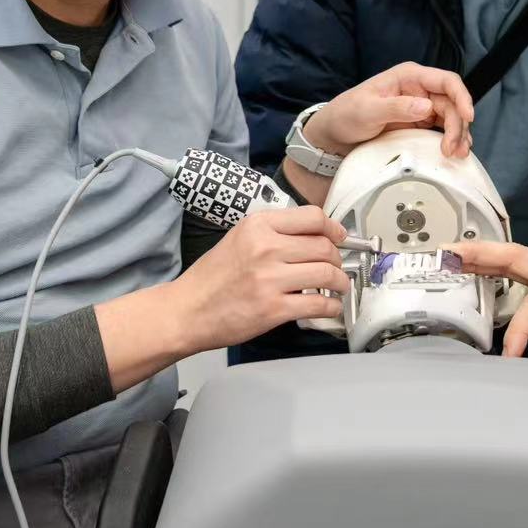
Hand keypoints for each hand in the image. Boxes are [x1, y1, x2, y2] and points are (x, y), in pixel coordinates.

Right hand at [169, 206, 348, 351]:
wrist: (187, 310)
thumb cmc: (211, 278)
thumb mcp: (238, 238)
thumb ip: (272, 233)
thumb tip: (311, 236)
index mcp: (257, 226)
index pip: (312, 217)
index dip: (333, 228)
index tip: (339, 236)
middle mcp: (266, 248)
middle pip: (324, 246)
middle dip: (338, 258)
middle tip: (337, 266)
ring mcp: (270, 279)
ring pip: (327, 274)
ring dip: (340, 282)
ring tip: (339, 287)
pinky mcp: (273, 309)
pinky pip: (318, 304)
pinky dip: (331, 307)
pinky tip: (330, 307)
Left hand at [305, 62, 475, 159]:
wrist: (336, 133)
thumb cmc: (347, 114)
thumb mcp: (367, 110)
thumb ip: (396, 107)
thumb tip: (426, 106)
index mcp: (409, 76)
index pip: (446, 81)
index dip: (461, 97)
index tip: (468, 116)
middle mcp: (419, 88)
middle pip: (452, 103)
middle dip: (458, 125)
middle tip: (453, 149)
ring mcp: (421, 106)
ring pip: (451, 118)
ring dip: (458, 135)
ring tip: (456, 154)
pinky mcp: (420, 123)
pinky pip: (442, 129)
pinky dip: (450, 140)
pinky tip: (453, 152)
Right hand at [449, 241, 527, 369]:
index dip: (523, 329)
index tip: (512, 356)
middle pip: (519, 257)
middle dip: (482, 255)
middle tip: (449, 255)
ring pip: (515, 257)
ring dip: (481, 255)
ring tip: (448, 255)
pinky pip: (519, 268)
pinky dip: (493, 265)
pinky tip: (472, 268)